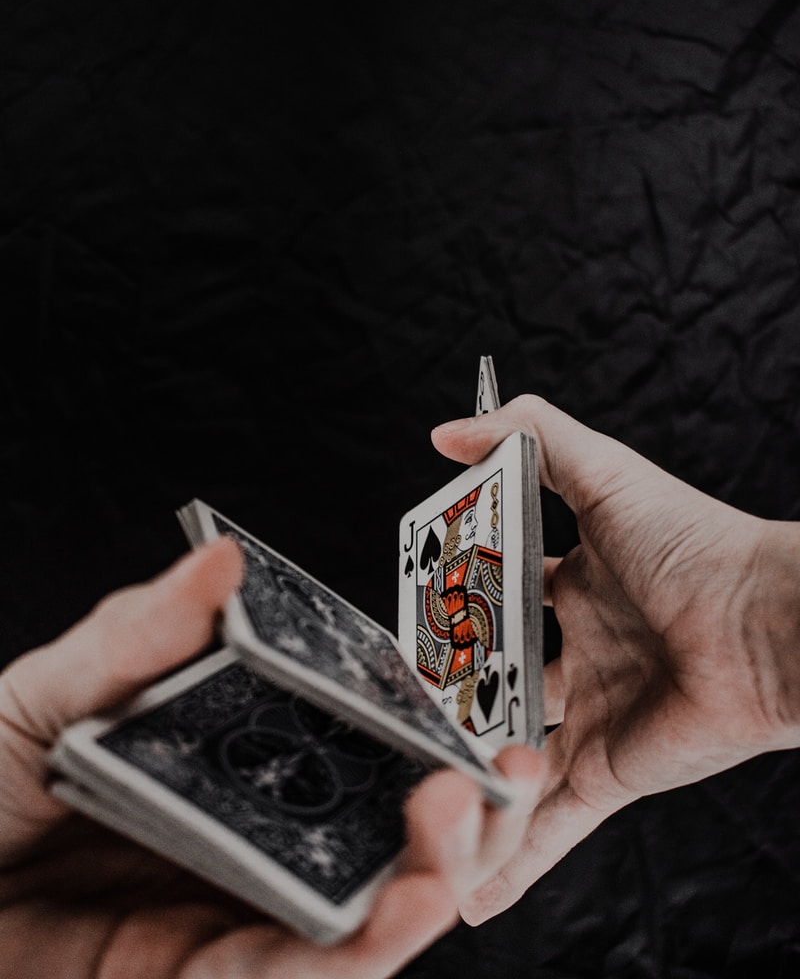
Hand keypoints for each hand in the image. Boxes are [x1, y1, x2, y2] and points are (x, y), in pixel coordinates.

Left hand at [0, 538, 543, 978]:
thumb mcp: (46, 697)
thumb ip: (134, 639)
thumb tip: (222, 563)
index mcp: (226, 759)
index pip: (345, 738)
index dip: (416, 717)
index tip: (466, 684)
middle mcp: (251, 838)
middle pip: (384, 828)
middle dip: (467, 803)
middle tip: (509, 762)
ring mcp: (236, 914)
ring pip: (372, 907)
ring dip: (441, 867)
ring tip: (468, 810)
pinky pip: (307, 973)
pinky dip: (371, 943)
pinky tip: (413, 900)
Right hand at [433, 395, 799, 923]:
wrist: (769, 626)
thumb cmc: (696, 545)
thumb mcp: (604, 472)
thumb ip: (527, 434)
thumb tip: (447, 430)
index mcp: (577, 586)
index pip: (497, 600)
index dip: (454, 608)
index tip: (410, 616)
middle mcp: (583, 654)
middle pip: (498, 682)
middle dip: (451, 696)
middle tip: (397, 708)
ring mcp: (594, 718)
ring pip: (514, 757)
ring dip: (472, 779)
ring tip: (416, 796)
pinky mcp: (610, 774)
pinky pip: (551, 827)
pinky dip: (513, 861)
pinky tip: (471, 892)